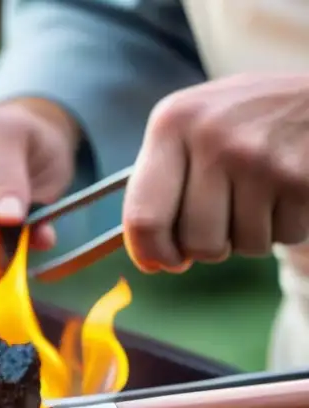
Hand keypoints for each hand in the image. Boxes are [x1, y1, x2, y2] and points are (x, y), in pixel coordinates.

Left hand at [124, 73, 308, 272]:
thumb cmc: (247, 117)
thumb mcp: (195, 123)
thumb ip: (162, 179)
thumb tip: (148, 254)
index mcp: (172, 123)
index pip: (143, 217)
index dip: (150, 253)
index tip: (160, 261)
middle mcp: (211, 137)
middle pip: (196, 243)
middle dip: (210, 246)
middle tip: (222, 223)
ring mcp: (258, 158)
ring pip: (243, 246)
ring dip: (252, 235)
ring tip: (261, 195)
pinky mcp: (299, 178)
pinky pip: (284, 236)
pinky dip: (287, 226)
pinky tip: (288, 191)